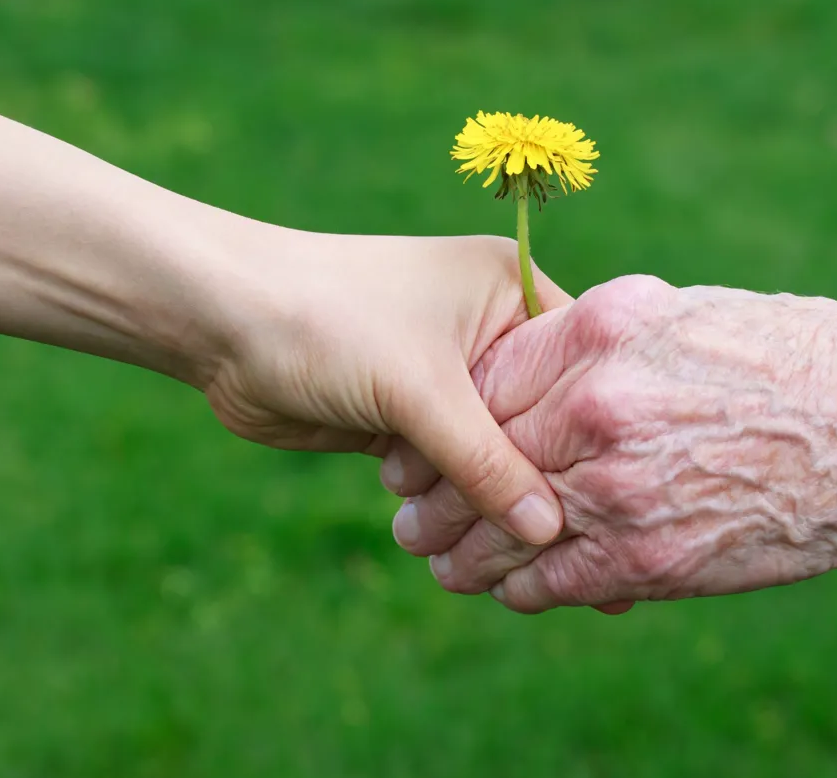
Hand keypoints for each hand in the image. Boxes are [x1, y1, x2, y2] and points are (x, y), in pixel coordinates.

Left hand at [205, 231, 569, 545]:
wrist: (219, 325)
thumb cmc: (327, 321)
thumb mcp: (421, 391)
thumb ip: (489, 463)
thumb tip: (549, 530)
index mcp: (509, 289)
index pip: (579, 367)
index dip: (594, 432)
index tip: (616, 497)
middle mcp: (488, 329)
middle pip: (539, 420)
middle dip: (535, 478)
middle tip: (558, 544)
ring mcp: (447, 375)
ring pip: (490, 454)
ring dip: (480, 497)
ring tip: (488, 546)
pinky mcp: (408, 415)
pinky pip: (449, 470)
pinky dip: (445, 500)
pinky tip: (449, 539)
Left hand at [395, 275, 836, 611]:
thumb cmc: (801, 359)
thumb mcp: (695, 312)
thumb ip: (610, 332)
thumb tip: (549, 346)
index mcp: (604, 332)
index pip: (487, 378)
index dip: (448, 414)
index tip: (427, 434)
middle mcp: (600, 405)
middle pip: (480, 452)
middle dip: (434, 486)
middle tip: (406, 506)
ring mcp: (620, 485)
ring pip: (504, 525)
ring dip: (460, 548)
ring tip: (436, 556)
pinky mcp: (648, 557)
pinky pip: (553, 578)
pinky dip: (519, 586)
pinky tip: (505, 587)